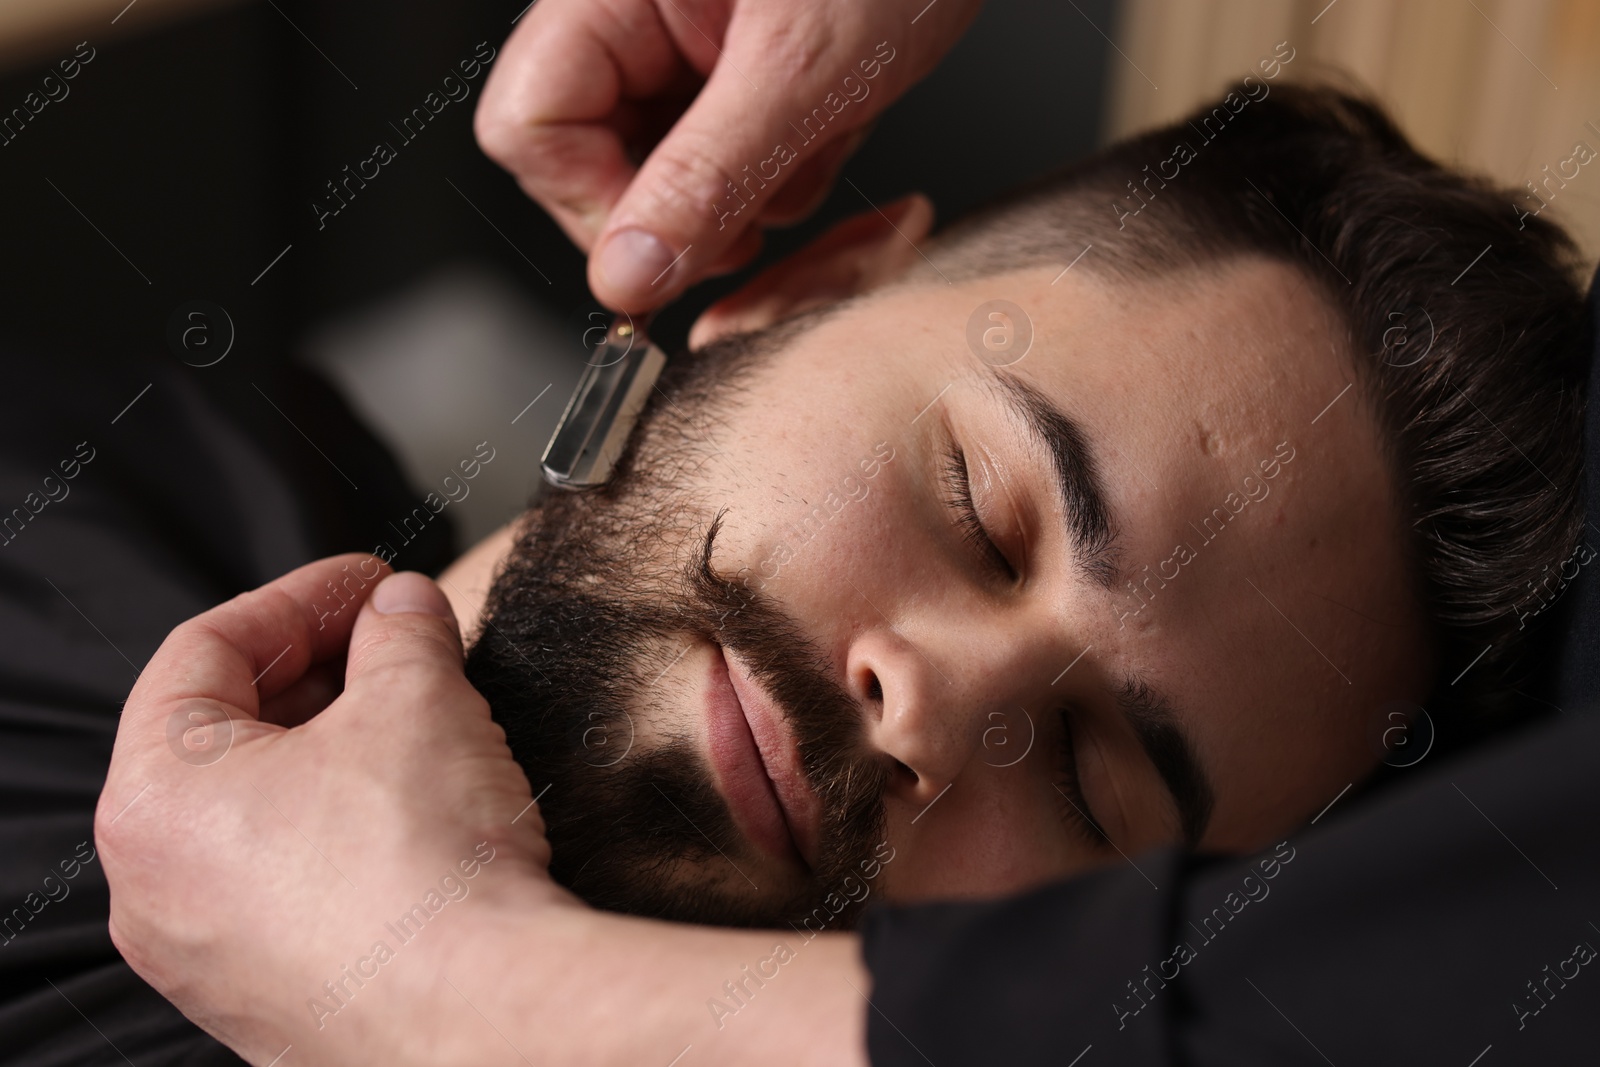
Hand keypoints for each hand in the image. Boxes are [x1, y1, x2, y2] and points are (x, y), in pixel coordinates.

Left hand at [96, 557, 565, 1062]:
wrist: (483, 1016)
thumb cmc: (425, 870)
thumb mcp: (420, 700)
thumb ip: (401, 631)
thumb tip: (401, 608)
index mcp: (155, 798)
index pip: (206, 648)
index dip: (302, 597)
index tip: (369, 583)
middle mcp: (155, 887)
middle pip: (225, 732)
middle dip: (323, 672)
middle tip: (402, 641)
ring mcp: (207, 956)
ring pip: (258, 813)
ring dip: (334, 749)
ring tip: (420, 720)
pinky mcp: (267, 1000)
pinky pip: (287, 885)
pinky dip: (338, 830)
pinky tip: (415, 811)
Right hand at [475, 0, 980, 311]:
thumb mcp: (804, 72)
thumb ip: (707, 178)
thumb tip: (627, 276)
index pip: (529, 129)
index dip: (594, 206)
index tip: (676, 243)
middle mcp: (631, 16)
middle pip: (590, 162)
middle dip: (687, 203)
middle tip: (762, 192)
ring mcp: (681, 44)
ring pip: (667, 173)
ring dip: (750, 186)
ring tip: (818, 128)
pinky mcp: (732, 69)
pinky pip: (726, 159)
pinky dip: (784, 165)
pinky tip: (829, 120)